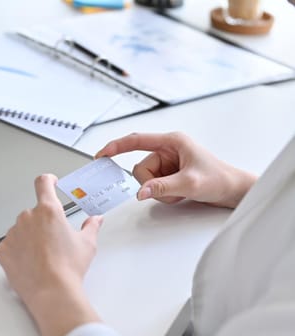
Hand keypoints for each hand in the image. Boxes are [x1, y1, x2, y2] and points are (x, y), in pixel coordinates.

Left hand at [0, 174, 102, 335]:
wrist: (52, 292)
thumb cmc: (68, 269)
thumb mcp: (87, 244)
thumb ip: (91, 226)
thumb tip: (95, 220)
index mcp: (48, 211)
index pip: (43, 183)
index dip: (48, 180)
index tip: (50, 182)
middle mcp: (27, 218)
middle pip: (34, 212)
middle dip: (42, 222)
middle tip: (53, 240)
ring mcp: (13, 233)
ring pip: (21, 229)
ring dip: (29, 236)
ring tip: (43, 256)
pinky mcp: (3, 250)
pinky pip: (10, 245)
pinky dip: (18, 250)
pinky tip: (31, 263)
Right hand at [95, 132, 256, 208]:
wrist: (234, 191)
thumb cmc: (220, 178)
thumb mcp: (190, 183)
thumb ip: (162, 187)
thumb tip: (141, 191)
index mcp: (172, 142)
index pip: (136, 141)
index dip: (116, 146)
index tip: (102, 154)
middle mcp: (168, 150)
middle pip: (140, 168)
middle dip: (151, 183)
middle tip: (171, 189)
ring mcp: (167, 163)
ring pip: (145, 179)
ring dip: (159, 191)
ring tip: (179, 192)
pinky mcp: (168, 174)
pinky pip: (153, 186)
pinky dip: (163, 194)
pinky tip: (179, 193)